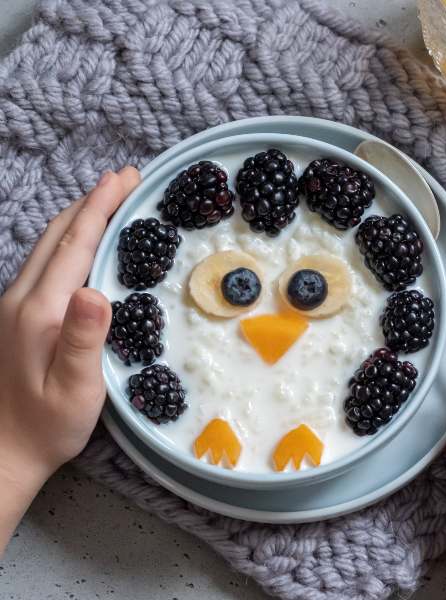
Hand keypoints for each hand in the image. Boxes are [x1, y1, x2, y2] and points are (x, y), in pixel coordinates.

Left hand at [0, 167, 139, 553]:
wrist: (1, 452)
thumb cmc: (47, 426)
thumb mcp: (76, 390)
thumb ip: (84, 340)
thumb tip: (96, 291)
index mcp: (40, 311)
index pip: (75, 245)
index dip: (100, 207)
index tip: (124, 179)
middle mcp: (22, 298)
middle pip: (58, 235)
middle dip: (92, 200)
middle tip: (126, 179)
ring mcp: (15, 304)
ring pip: (49, 245)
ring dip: (79, 216)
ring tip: (109, 199)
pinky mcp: (16, 315)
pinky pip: (46, 262)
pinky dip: (70, 239)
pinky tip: (84, 242)